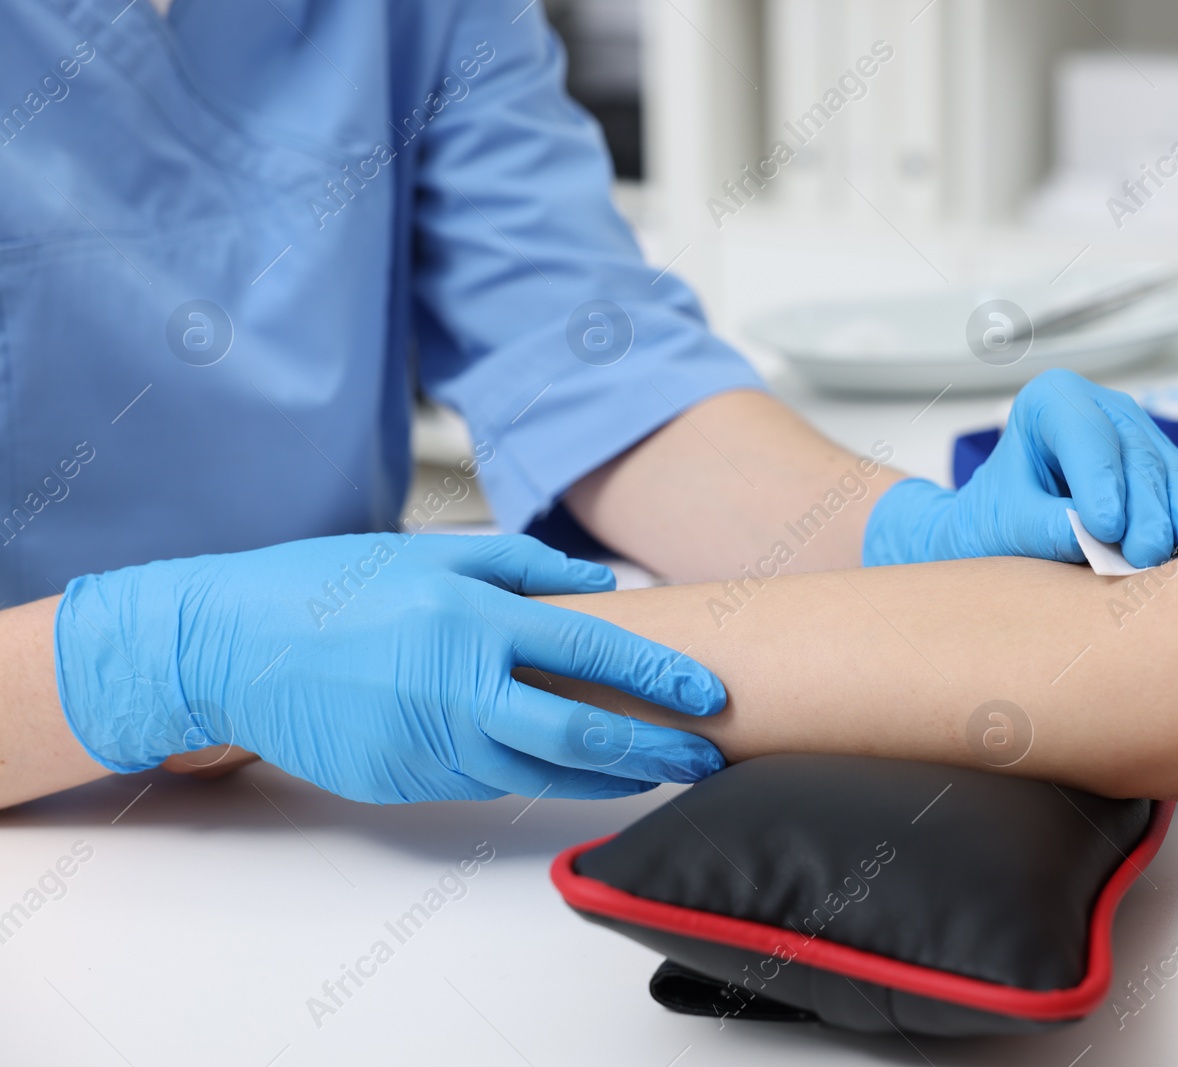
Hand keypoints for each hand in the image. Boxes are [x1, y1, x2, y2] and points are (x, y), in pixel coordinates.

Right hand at [55, 534, 726, 802]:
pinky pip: (485, 782)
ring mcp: (427, 745)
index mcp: (471, 620)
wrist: (229, 647)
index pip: (591, 656)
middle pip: (582, 737)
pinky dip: (531, 776)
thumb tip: (600, 584)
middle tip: (702, 758)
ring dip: (604, 778)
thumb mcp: (428, 553)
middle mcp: (457, 688)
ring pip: (538, 774)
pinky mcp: (402, 781)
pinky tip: (563, 768)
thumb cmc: (331, 588)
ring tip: (651, 770)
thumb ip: (522, 566)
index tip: (708, 696)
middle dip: (654, 753)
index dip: (660, 680)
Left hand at [863, 369, 1177, 568]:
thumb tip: (1090, 536)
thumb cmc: (995, 519)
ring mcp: (1146, 439)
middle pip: (1139, 456)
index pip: (1084, 432)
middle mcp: (1108, 410)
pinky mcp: (1174, 475)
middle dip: (1146, 510)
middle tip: (1144, 557)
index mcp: (1052, 400)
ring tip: (1174, 565)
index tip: (1105, 526)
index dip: (1100, 477)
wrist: (1005, 532)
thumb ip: (1041, 527)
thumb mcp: (1003, 524)